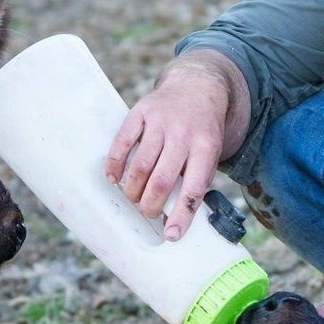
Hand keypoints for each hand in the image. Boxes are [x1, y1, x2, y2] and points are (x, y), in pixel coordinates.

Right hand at [105, 55, 231, 240]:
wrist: (197, 88)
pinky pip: (122, 142)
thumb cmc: (202, 133)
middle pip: (162, 179)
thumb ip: (195, 180)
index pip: (193, 187)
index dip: (182, 214)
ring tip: (133, 198)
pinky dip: (115, 164)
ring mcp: (161, 122)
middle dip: (151, 204)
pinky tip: (114, 179)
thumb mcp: (210, 154)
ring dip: (133, 189)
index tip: (172, 235)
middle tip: (148, 212)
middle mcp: (183, 134)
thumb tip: (175, 222)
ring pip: (141, 165)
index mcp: (206, 148)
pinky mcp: (141, 111)